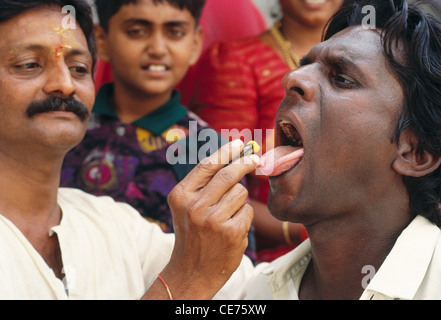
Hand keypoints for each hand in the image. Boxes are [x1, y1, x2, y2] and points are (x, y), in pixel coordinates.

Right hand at [143, 140, 258, 299]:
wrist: (191, 270)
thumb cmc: (193, 233)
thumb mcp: (186, 206)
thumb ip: (203, 183)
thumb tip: (232, 156)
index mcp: (181, 195)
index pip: (207, 165)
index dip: (226, 151)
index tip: (240, 143)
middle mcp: (194, 206)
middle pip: (228, 175)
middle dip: (245, 163)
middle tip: (255, 158)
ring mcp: (213, 220)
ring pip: (240, 192)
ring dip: (239, 199)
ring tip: (226, 215)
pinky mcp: (231, 232)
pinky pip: (247, 211)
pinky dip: (243, 216)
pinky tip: (231, 228)